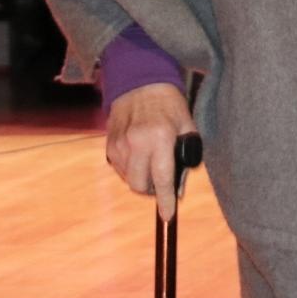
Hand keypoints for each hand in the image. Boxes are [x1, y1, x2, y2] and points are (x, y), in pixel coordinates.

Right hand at [105, 82, 195, 220]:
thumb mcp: (187, 125)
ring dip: (141, 179)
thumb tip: (179, 184)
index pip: (163, 179)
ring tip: (151, 162)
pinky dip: (130, 169)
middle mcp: (137, 143)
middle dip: (152, 190)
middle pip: (140, 186)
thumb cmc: (169, 104)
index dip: (166, 200)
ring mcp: (120, 144)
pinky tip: (139, 154)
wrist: (140, 82)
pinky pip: (119, 169)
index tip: (168, 215)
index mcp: (160, 138)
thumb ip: (187, 153)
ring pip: (128, 179)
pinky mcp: (109, 144)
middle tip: (162, 182)